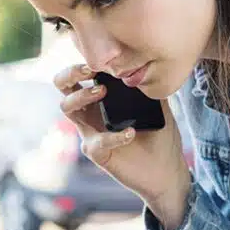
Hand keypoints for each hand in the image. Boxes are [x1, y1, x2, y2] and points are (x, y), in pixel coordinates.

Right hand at [54, 62, 189, 216]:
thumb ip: (149, 84)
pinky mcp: (98, 154)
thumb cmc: (161, 137)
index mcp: (103, 99)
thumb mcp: (159, 105)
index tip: (100, 58)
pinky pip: (95, 143)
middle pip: (62, 87)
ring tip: (104, 92)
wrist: (167, 171)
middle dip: (70, 74)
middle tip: (90, 71)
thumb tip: (146, 61)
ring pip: (67, 109)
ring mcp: (92, 133)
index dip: (82, 62)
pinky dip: (113, 136)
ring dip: (82, 96)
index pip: (80, 75)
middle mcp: (92, 113)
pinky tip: (130, 133)